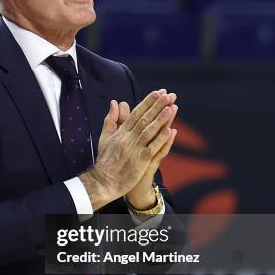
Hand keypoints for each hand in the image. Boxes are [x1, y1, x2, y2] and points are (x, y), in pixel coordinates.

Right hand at [80, 89, 177, 210]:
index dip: (147, 102)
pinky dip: (161, 140)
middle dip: (156, 106)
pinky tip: (170, 131)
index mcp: (120, 133)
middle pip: (144, 119)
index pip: (135, 113)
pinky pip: (152, 149)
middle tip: (168, 95)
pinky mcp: (140, 161)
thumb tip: (115, 102)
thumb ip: (111, 120)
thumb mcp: (105, 137)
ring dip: (160, 119)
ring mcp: (134, 150)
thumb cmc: (105, 161)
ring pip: (149, 131)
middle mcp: (127, 139)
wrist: (103, 182)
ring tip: (171, 107)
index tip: (158, 92)